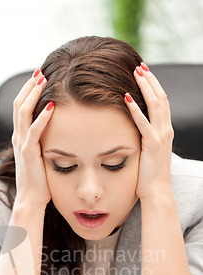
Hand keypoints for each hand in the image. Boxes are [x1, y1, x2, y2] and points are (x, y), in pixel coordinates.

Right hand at [12, 69, 54, 208]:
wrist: (31, 198)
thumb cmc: (40, 180)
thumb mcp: (42, 155)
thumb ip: (46, 141)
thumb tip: (59, 129)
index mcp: (21, 136)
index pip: (21, 107)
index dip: (28, 90)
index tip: (40, 76)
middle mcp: (18, 137)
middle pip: (18, 103)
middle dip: (29, 86)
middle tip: (40, 70)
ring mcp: (21, 144)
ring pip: (23, 112)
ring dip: (33, 94)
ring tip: (43, 79)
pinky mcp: (28, 153)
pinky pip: (33, 131)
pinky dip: (41, 117)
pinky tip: (51, 105)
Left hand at [124, 63, 173, 200]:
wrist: (157, 191)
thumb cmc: (148, 175)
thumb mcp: (147, 151)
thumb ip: (144, 138)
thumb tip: (133, 130)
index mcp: (165, 131)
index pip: (161, 102)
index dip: (153, 86)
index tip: (143, 73)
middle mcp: (166, 130)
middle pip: (160, 98)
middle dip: (150, 80)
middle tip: (139, 66)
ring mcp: (160, 137)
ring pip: (155, 105)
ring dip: (145, 87)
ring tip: (136, 73)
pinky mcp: (152, 145)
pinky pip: (143, 123)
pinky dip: (135, 110)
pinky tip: (126, 98)